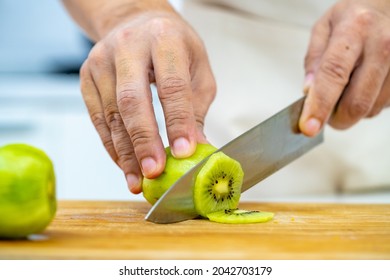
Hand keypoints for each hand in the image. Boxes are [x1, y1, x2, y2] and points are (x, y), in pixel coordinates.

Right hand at [79, 10, 215, 193]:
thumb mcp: (197, 68)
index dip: (177, 122)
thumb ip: (195, 108)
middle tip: (154, 172)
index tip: (184, 152)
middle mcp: (128, 46)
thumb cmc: (173, 46)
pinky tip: (125, 165)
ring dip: (125, 153)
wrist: (136, 21)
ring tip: (138, 181)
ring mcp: (102, 61)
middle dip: (144, 141)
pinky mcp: (87, 76)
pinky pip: (99, 118)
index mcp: (164, 39)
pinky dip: (112, 146)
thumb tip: (196, 148)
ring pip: (112, 114)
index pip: (172, 86)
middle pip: (132, 100)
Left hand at [300, 0, 389, 135]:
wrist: (388, 6)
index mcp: (355, 29)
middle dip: (336, 119)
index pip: (334, 74)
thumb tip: (308, 92)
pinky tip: (364, 85)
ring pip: (371, 108)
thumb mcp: (324, 27)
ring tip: (347, 90)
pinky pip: (384, 105)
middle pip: (357, 101)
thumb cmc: (354, 17)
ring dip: (352, 111)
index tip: (310, 127)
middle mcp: (382, 44)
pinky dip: (368, 104)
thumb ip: (313, 60)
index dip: (320, 105)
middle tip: (325, 116)